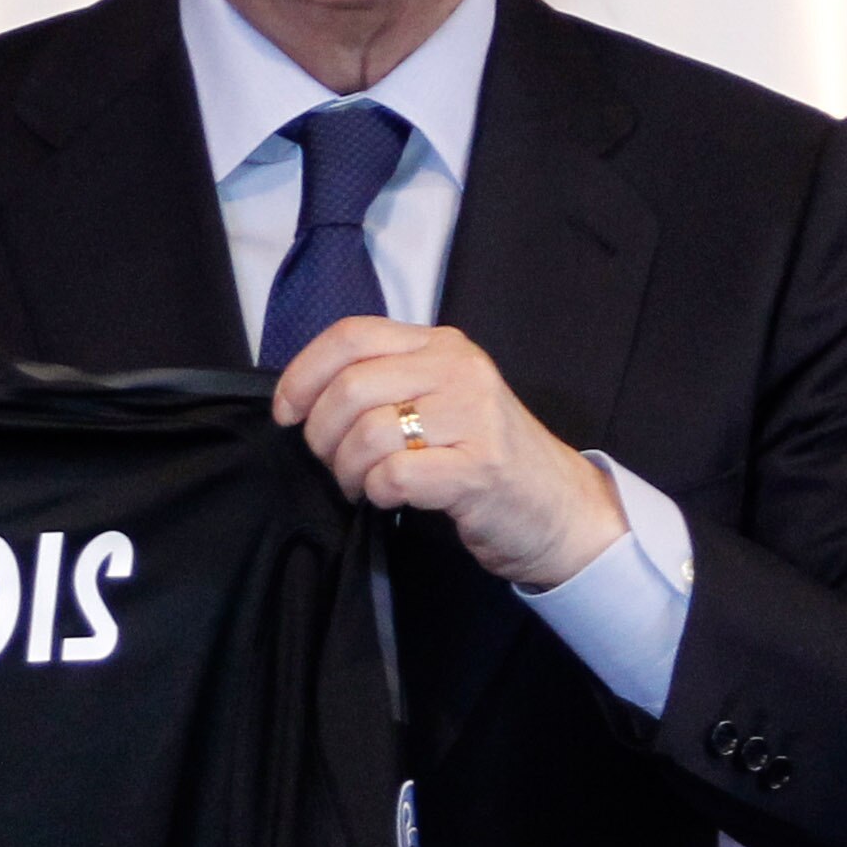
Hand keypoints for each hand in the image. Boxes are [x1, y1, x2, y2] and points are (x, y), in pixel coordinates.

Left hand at [271, 317, 628, 587]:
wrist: (560, 511)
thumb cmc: (485, 458)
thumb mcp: (441, 400)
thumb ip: (388, 383)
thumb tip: (305, 394)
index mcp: (442, 346)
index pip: (352, 335)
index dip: (304, 373)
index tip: (286, 411)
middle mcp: (459, 370)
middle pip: (350, 386)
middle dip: (321, 434)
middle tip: (333, 463)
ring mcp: (474, 417)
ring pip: (367, 432)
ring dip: (348, 469)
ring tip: (361, 485)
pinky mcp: (480, 469)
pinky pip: (395, 475)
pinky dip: (378, 492)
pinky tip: (392, 498)